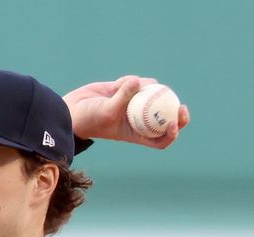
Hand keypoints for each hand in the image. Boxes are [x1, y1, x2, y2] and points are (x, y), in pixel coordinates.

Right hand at [63, 75, 189, 149]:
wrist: (72, 109)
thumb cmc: (88, 118)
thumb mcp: (106, 111)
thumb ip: (123, 96)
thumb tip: (139, 81)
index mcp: (136, 133)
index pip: (160, 139)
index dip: (172, 133)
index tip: (174, 122)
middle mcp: (138, 120)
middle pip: (164, 117)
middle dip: (175, 112)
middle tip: (181, 105)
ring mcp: (134, 104)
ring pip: (152, 94)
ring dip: (145, 87)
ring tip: (126, 86)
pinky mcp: (127, 90)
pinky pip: (137, 82)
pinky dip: (130, 80)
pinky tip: (117, 83)